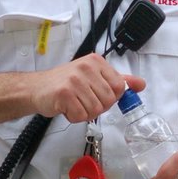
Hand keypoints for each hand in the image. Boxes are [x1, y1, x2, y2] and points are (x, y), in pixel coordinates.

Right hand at [30, 53, 144, 123]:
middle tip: (82, 100)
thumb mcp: (94, 76)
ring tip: (73, 103)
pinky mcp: (64, 93)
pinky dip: (74, 117)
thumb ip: (118, 80)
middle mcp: (86, 68)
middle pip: (108, 100)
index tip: (95, 94)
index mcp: (97, 62)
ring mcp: (75, 80)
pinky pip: (81, 115)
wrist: (36, 88)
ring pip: (95, 110)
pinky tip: (66, 108)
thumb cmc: (65, 83)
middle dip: (96, 107)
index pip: (118, 87)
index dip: (109, 97)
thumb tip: (140, 84)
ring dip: (84, 113)